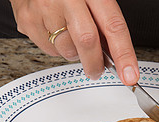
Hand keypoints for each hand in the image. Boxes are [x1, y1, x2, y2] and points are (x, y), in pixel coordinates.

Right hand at [9, 0, 138, 85]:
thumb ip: (103, 21)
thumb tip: (114, 54)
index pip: (112, 26)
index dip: (124, 54)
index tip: (130, 75)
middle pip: (87, 42)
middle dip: (95, 64)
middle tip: (97, 71)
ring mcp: (44, 9)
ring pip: (67, 50)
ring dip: (75, 53)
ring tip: (70, 35)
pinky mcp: (28, 21)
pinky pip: (49, 49)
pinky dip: (56, 47)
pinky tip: (54, 30)